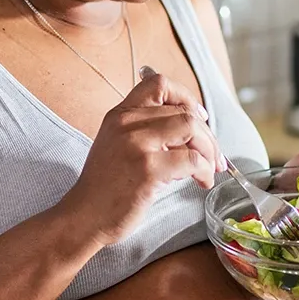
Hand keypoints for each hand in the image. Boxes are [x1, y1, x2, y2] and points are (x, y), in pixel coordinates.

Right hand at [59, 70, 222, 246]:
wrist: (84, 216)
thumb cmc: (105, 186)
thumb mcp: (117, 144)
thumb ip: (146, 130)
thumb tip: (191, 128)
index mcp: (120, 114)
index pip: (159, 83)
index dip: (186, 97)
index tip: (198, 117)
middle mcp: (127, 123)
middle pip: (184, 111)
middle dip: (207, 134)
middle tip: (214, 155)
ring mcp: (137, 144)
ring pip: (192, 128)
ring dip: (209, 150)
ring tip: (209, 169)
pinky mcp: (148, 169)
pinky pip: (192, 160)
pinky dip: (205, 171)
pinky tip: (202, 182)